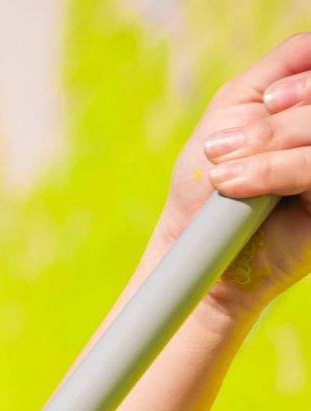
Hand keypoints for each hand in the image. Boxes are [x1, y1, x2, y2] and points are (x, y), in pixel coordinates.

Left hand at [153, 33, 310, 317]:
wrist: (198, 252)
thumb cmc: (207, 184)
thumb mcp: (232, 113)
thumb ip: (276, 71)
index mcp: (306, 106)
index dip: (304, 80)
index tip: (270, 100)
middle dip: (274, 122)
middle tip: (223, 146)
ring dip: (269, 147)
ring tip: (223, 176)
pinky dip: (275, 171)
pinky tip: (235, 185)